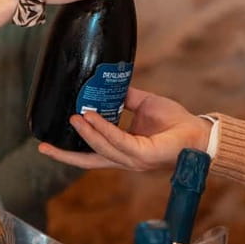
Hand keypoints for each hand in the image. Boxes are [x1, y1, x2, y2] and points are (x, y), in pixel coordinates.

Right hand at [37, 87, 210, 170]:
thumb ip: (125, 98)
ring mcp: (135, 159)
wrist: (199, 132)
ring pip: (102, 148)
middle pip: (89, 159)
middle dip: (66, 154)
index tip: (46, 147)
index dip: (69, 154)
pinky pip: (119, 140)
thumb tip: (108, 83)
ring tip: (74, 117)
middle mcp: (126, 159)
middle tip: (45, 143)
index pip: (91, 156)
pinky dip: (104, 130)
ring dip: (87, 133)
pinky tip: (93, 117)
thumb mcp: (145, 105)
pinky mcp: (145, 154)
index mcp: (123, 151)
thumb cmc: (175, 122)